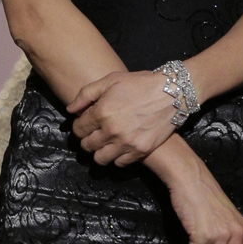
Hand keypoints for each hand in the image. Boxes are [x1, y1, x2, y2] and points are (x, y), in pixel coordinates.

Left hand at [67, 69, 183, 164]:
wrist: (172, 93)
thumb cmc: (140, 83)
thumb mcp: (111, 80)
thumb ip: (86, 94)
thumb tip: (70, 110)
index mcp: (102, 112)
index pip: (78, 129)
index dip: (79, 127)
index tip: (85, 124)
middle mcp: (112, 130)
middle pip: (87, 146)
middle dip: (87, 140)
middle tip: (94, 134)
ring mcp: (126, 143)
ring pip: (100, 159)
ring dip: (99, 152)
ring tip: (105, 144)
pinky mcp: (140, 151)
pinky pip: (120, 164)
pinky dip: (117, 158)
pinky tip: (120, 148)